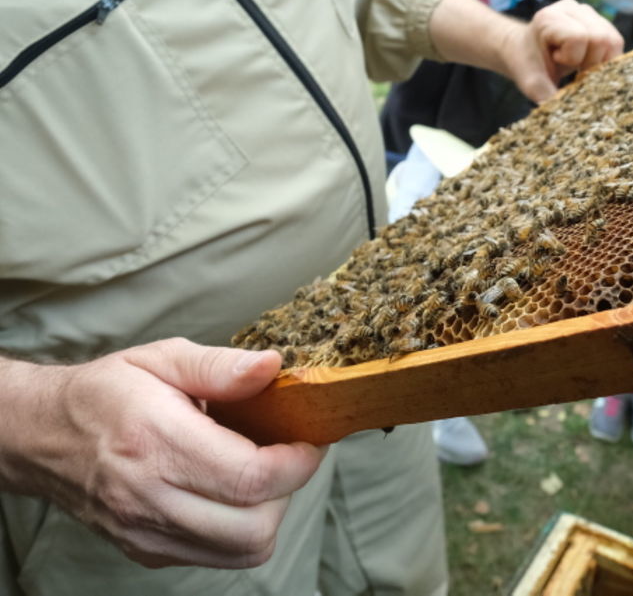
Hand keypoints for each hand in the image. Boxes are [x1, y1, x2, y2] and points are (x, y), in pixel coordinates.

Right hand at [11, 339, 323, 568]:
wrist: (42, 437)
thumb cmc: (107, 393)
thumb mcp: (162, 358)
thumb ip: (219, 365)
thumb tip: (271, 366)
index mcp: (155, 442)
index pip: (250, 477)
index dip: (296, 463)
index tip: (306, 439)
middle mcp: (148, 496)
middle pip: (253, 525)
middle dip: (288, 490)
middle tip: (285, 455)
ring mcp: (145, 531)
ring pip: (242, 549)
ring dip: (268, 513)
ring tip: (260, 474)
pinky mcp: (146, 551)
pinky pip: (218, 557)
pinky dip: (241, 531)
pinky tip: (231, 494)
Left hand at [501, 0, 622, 102]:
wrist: (525, 50)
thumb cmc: (528, 64)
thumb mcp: (530, 82)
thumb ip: (545, 95)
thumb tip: (567, 120)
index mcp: (551, 17)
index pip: (579, 37)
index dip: (574, 58)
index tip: (558, 62)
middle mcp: (572, 8)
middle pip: (602, 38)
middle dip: (591, 62)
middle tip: (574, 69)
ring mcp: (588, 12)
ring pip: (613, 41)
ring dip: (601, 62)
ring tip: (581, 66)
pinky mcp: (601, 20)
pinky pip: (616, 43)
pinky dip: (606, 60)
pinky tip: (589, 62)